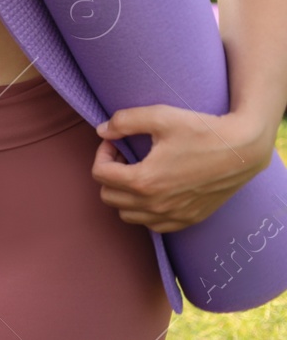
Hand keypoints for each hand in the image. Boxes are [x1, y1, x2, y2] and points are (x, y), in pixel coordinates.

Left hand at [92, 105, 274, 231]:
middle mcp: (156, 205)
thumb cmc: (201, 131)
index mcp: (144, 181)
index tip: (115, 142)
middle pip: (109, 196)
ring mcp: (174, 216)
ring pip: (128, 215)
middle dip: (110, 173)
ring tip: (139, 172)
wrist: (242, 149)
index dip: (102, 153)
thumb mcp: (159, 116)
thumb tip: (102, 131)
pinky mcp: (189, 219)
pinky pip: (153, 225)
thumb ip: (124, 121)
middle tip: (125, 156)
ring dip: (125, 194)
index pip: (100, 174)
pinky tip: (155, 189)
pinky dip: (145, 211)